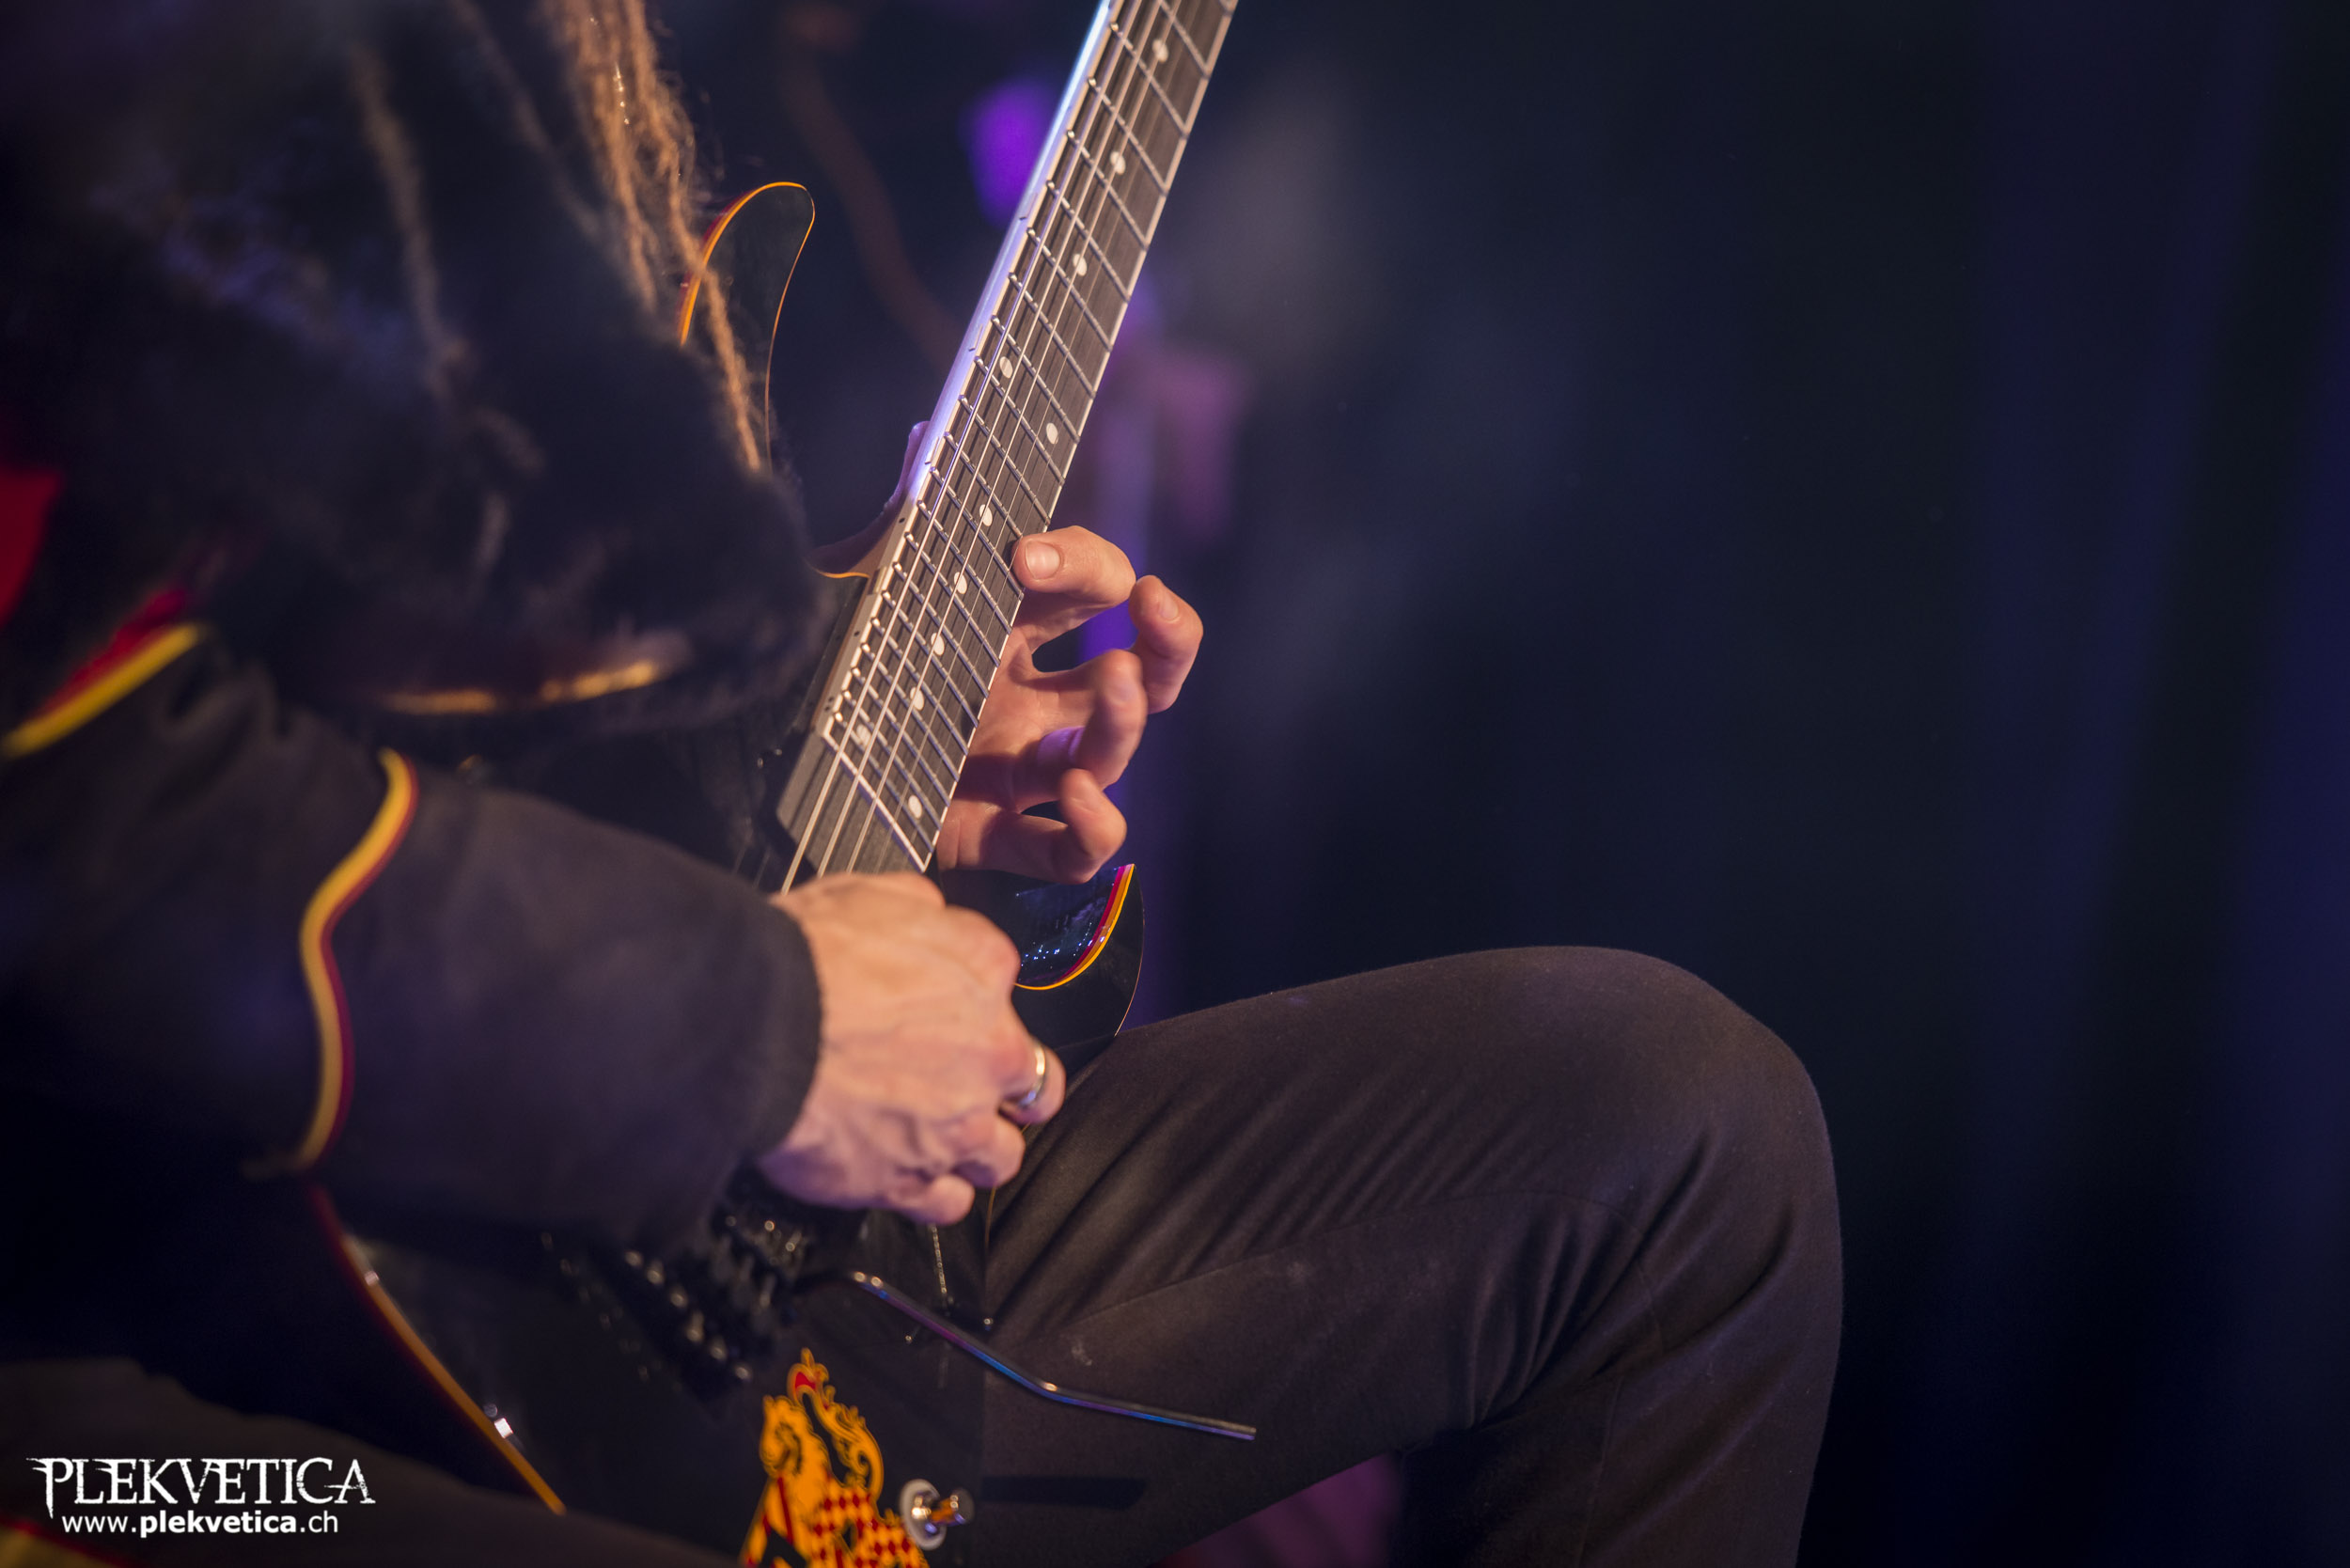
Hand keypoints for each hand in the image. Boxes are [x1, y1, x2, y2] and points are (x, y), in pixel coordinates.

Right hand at [757, 873, 1065, 1221]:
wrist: (754, 1025)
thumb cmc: (801, 959)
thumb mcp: (865, 892)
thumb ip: (915, 909)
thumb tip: (923, 915)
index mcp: (981, 970)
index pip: (1005, 983)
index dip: (976, 999)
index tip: (954, 1008)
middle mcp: (988, 1052)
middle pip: (1035, 1084)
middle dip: (1013, 1089)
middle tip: (977, 1086)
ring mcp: (955, 1124)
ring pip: (1002, 1155)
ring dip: (979, 1148)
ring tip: (946, 1140)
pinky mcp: (912, 1179)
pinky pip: (950, 1204)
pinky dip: (935, 1193)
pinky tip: (914, 1178)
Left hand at [817, 423, 1203, 883]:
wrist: (749, 761)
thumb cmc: (813, 666)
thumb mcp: (857, 586)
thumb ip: (899, 522)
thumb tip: (928, 432)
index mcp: (1002, 629)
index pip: (1084, 586)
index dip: (1080, 561)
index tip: (1026, 554)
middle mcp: (1022, 698)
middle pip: (1138, 669)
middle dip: (1167, 636)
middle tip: (1152, 604)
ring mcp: (1012, 770)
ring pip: (1110, 751)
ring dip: (1127, 716)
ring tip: (1113, 687)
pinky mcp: (988, 836)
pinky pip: (1070, 848)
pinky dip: (1094, 826)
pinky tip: (1075, 795)